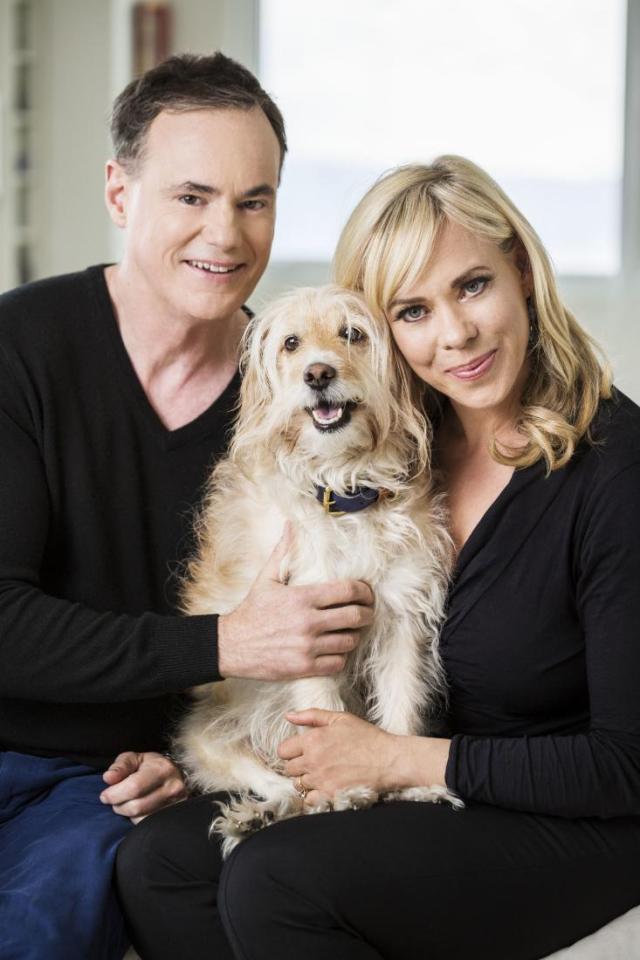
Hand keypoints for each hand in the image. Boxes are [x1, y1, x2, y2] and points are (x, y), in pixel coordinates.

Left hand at [100, 751, 187, 822]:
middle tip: (116, 800)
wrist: (175, 776)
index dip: (115, 794)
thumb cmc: (150, 767)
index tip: (104, 796)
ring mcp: (175, 805)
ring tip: (127, 803)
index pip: (134, 787)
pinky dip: (137, 819)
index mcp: (161, 770)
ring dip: (127, 814)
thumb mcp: (134, 759)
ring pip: (140, 819)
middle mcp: (172, 788)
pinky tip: (138, 810)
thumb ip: (120, 766)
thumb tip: (108, 778)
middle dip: (119, 805)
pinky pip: (147, 825)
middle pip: (136, 807)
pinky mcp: (174, 818)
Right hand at [217, 525, 373, 680]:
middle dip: (367, 614)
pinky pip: (338, 663)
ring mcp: (307, 646)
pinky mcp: (305, 667)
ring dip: (354, 635)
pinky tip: (336, 649)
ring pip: (349, 641)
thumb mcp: (266, 579)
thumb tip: (290, 526)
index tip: (367, 593)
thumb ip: (283, 552)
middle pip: (355, 616)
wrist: (231, 645)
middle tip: (367, 612)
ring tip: (351, 631)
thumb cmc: (252, 610)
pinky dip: (341, 656)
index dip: (364, 591)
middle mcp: (308, 622)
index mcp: (302, 597)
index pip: (347, 591)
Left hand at [278, 710, 451, 805]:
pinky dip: (315, 796)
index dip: (291, 751)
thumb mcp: (340, 718)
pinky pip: (309, 801)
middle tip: (314, 764)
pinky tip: (326, 788)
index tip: (302, 752)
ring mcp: (321, 780)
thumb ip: (311, 716)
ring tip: (323, 776)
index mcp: (313, 740)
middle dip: (298, 766)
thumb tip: (288, 716)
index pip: (283, 751)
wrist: (389, 760)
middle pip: (288, 769)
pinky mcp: (330, 795)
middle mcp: (313, 761)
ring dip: (307, 781)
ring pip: (298, 785)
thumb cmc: (367, 737)